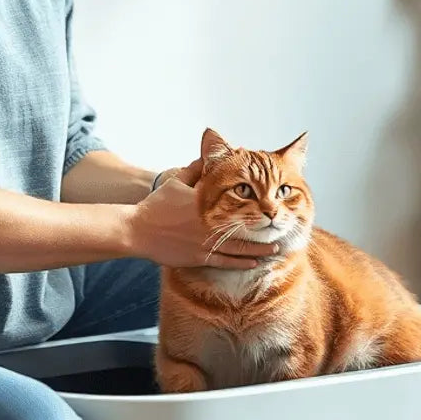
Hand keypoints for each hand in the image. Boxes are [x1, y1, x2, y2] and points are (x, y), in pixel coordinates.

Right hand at [127, 162, 277, 269]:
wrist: (138, 231)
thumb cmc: (157, 206)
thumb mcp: (177, 182)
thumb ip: (195, 170)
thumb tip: (209, 156)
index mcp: (207, 204)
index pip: (236, 201)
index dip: (255, 201)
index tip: (270, 202)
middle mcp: (210, 224)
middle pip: (244, 227)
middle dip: (264, 229)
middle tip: (282, 229)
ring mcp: (205, 243)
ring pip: (239, 248)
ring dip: (259, 249)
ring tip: (275, 249)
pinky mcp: (199, 258)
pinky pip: (225, 262)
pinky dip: (242, 263)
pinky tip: (254, 263)